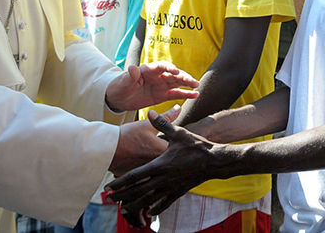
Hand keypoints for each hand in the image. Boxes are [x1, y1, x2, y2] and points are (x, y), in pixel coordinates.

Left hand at [105, 62, 198, 111]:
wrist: (118, 98)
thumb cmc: (119, 86)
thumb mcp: (123, 82)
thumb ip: (130, 76)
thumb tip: (132, 68)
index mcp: (149, 70)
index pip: (162, 66)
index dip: (170, 67)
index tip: (176, 71)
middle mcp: (158, 76)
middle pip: (173, 74)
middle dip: (184, 77)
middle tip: (193, 82)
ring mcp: (161, 85)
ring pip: (177, 83)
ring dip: (188, 84)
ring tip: (197, 86)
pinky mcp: (163, 95)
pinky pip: (176, 94)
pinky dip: (186, 94)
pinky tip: (195, 95)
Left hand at [107, 110, 224, 214]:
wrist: (214, 161)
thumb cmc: (196, 146)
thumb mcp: (179, 133)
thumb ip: (163, 124)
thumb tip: (151, 112)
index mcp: (160, 165)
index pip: (135, 175)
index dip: (120, 182)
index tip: (109, 187)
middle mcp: (163, 179)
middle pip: (138, 190)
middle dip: (122, 195)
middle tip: (109, 199)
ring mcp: (171, 187)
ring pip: (148, 199)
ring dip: (134, 204)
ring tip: (123, 209)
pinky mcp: (179, 191)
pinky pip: (164, 203)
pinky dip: (155, 208)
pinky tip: (149, 212)